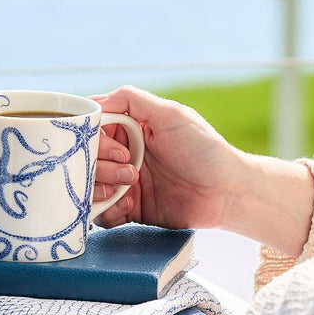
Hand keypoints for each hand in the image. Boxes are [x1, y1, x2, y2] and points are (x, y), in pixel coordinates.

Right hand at [92, 86, 313, 254]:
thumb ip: (131, 100)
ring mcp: (124, 183)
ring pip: (87, 186)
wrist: (228, 192)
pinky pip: (101, 214)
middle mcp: (123, 154)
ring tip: (127, 189)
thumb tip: (94, 101)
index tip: (117, 148)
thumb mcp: (171, 114)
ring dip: (100, 188)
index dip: (94, 138)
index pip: (92, 128)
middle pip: (85, 158)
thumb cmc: (205, 149)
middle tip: (129, 170)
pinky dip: (107, 211)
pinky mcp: (130, 210)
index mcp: (130, 128)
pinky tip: (127, 206)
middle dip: (100, 166)